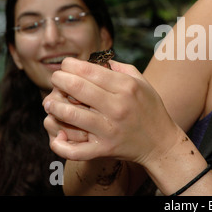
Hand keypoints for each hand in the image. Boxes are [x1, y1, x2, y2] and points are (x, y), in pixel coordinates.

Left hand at [43, 58, 181, 165]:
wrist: (161, 142)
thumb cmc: (150, 109)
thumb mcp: (142, 83)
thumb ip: (121, 68)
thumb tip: (97, 60)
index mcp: (127, 87)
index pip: (89, 70)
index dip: (70, 64)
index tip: (66, 65)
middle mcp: (118, 106)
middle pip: (77, 87)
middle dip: (59, 79)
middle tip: (56, 80)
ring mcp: (110, 129)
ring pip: (71, 114)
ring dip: (54, 105)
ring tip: (51, 102)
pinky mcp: (105, 149)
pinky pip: (76, 150)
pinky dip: (61, 144)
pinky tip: (57, 136)